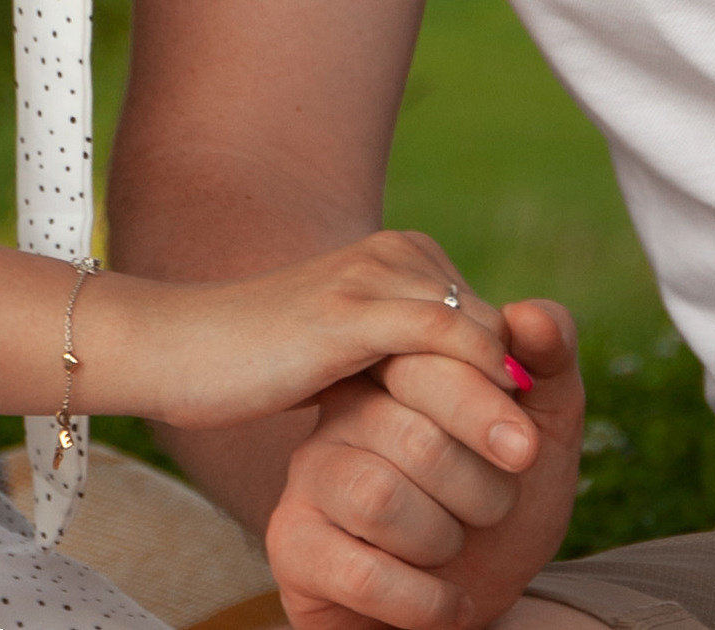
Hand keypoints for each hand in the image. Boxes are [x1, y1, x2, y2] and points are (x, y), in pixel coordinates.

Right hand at [135, 230, 516, 434]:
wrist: (182, 346)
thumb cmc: (262, 360)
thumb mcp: (350, 354)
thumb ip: (405, 356)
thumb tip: (476, 391)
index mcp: (399, 258)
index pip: (486, 320)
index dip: (505, 382)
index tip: (515, 447)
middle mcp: (393, 254)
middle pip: (489, 325)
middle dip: (512, 391)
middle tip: (531, 458)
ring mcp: (369, 276)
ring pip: (474, 334)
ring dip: (503, 399)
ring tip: (527, 460)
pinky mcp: (346, 311)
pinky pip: (438, 340)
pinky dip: (475, 388)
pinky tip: (487, 440)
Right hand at [266, 299, 581, 629]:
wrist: (470, 601)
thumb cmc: (500, 506)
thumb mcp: (543, 431)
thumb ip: (549, 365)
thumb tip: (531, 314)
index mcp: (394, 364)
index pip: (430, 358)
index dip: (490, 409)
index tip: (526, 451)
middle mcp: (342, 407)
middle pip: (415, 436)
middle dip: (482, 493)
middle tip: (494, 510)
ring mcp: (310, 471)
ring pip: (382, 500)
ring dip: (445, 543)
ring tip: (452, 549)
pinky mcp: (292, 539)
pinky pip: (362, 570)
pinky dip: (426, 600)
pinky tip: (446, 601)